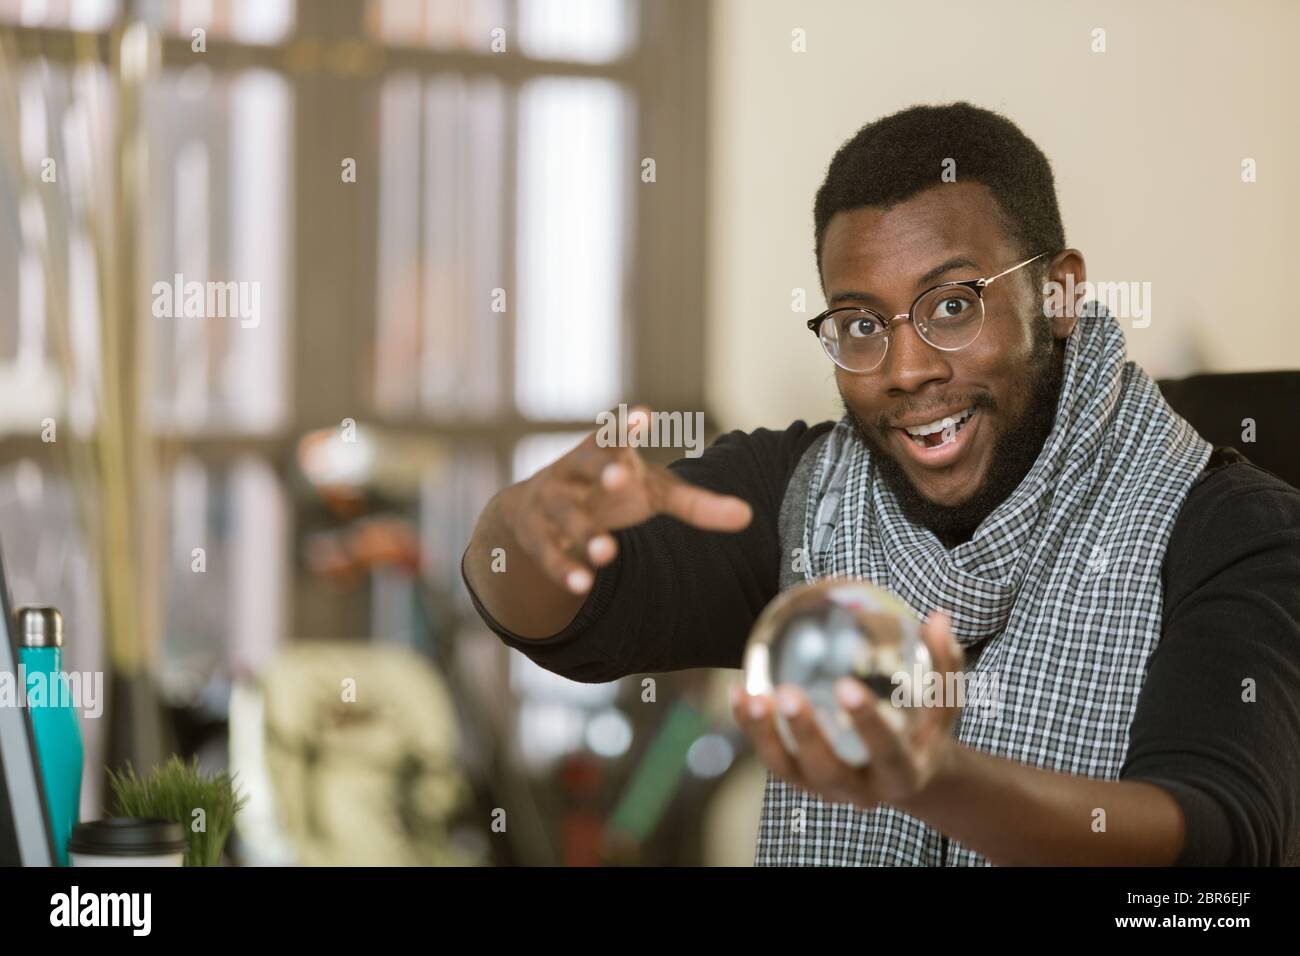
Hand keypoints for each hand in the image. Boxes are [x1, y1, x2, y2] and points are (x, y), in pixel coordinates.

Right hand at [501, 405, 752, 594]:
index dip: (626, 426)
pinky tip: (583, 585)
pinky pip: (548, 553)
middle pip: (584, 464)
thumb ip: (695, 504)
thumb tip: (747, 516)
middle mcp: (573, 472)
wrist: (534, 511)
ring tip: (608, 552)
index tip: (642, 416)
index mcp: (604, 451)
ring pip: (564, 514)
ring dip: (584, 532)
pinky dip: (565, 569)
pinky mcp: (535, 536)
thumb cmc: (610, 494)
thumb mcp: (651, 493)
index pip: (614, 433)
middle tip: (619, 475)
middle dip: (601, 468)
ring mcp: (549, 502)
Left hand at [731, 609, 964, 810]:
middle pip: (828, 770)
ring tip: (753, 695)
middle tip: (790, 693)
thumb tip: (938, 619)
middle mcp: (861, 791)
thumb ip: (944, 664)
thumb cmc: (923, 728)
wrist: (907, 774)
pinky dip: (749, 727)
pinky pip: (769, 755)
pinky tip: (738, 691)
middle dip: (807, 735)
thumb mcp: (943, 702)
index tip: (847, 687)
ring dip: (766, 735)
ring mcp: (825, 789)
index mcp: (901, 774)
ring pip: (788, 769)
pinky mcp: (799, 779)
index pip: (886, 753)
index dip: (866, 724)